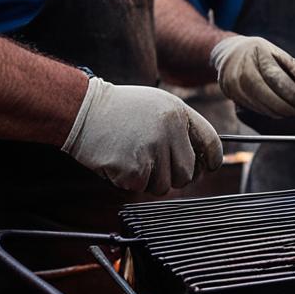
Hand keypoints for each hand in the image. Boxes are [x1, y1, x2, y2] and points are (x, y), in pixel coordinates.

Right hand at [62, 77, 223, 194]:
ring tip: (132, 157)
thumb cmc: (120, 110)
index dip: (212, 160)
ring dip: (150, 180)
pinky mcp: (133, 169)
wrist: (82, 110)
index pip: (212, 143)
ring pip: (165, 185)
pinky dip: (130, 181)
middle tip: (155, 166)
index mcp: (179, 113)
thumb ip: (181, 127)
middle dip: (175, 176)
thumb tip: (202, 159)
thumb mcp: (158, 105)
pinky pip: (141, 188)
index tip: (207, 168)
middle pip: (188, 173)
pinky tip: (119, 162)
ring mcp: (152, 150)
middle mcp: (170, 131)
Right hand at [209, 35, 294, 117]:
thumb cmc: (262, 55)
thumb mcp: (282, 55)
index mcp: (258, 53)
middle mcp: (243, 69)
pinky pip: (259, 110)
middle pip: (272, 96)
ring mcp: (234, 84)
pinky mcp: (232, 96)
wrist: (231, 55)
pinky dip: (274, 111)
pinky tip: (282, 107)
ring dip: (286, 111)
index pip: (280, 79)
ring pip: (266, 107)